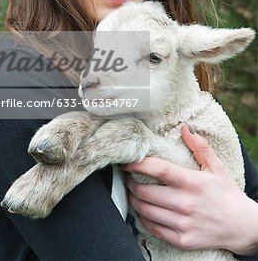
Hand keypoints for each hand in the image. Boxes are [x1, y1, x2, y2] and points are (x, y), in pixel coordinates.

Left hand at [123, 125, 257, 254]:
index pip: (159, 170)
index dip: (138, 164)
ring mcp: (183, 223)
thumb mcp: (217, 167)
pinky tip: (143, 210)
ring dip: (134, 201)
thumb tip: (185, 128)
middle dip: (131, 184)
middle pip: (145, 192)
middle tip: (128, 178)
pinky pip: (152, 228)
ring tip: (133, 192)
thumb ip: (200, 147)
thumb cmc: (226, 193)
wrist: (241, 226)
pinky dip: (143, 218)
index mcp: (192, 182)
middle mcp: (186, 203)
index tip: (126, 161)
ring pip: (145, 211)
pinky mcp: (182, 240)